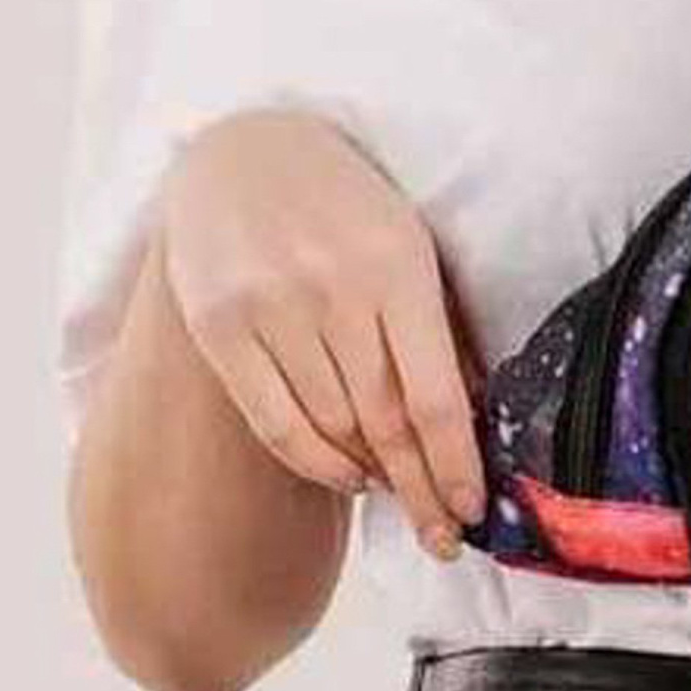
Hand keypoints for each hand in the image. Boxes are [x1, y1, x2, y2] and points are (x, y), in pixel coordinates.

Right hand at [161, 107, 487, 553]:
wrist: (239, 149)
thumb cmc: (343, 205)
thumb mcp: (406, 244)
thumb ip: (434, 328)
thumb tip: (468, 425)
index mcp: (396, 266)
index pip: (433, 398)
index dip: (453, 467)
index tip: (470, 511)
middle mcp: (331, 289)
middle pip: (386, 424)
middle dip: (420, 492)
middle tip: (441, 541)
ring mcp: (269, 309)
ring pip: (333, 428)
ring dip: (372, 474)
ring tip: (398, 495)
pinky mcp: (220, 327)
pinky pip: (277, 423)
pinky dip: (318, 462)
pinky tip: (348, 476)